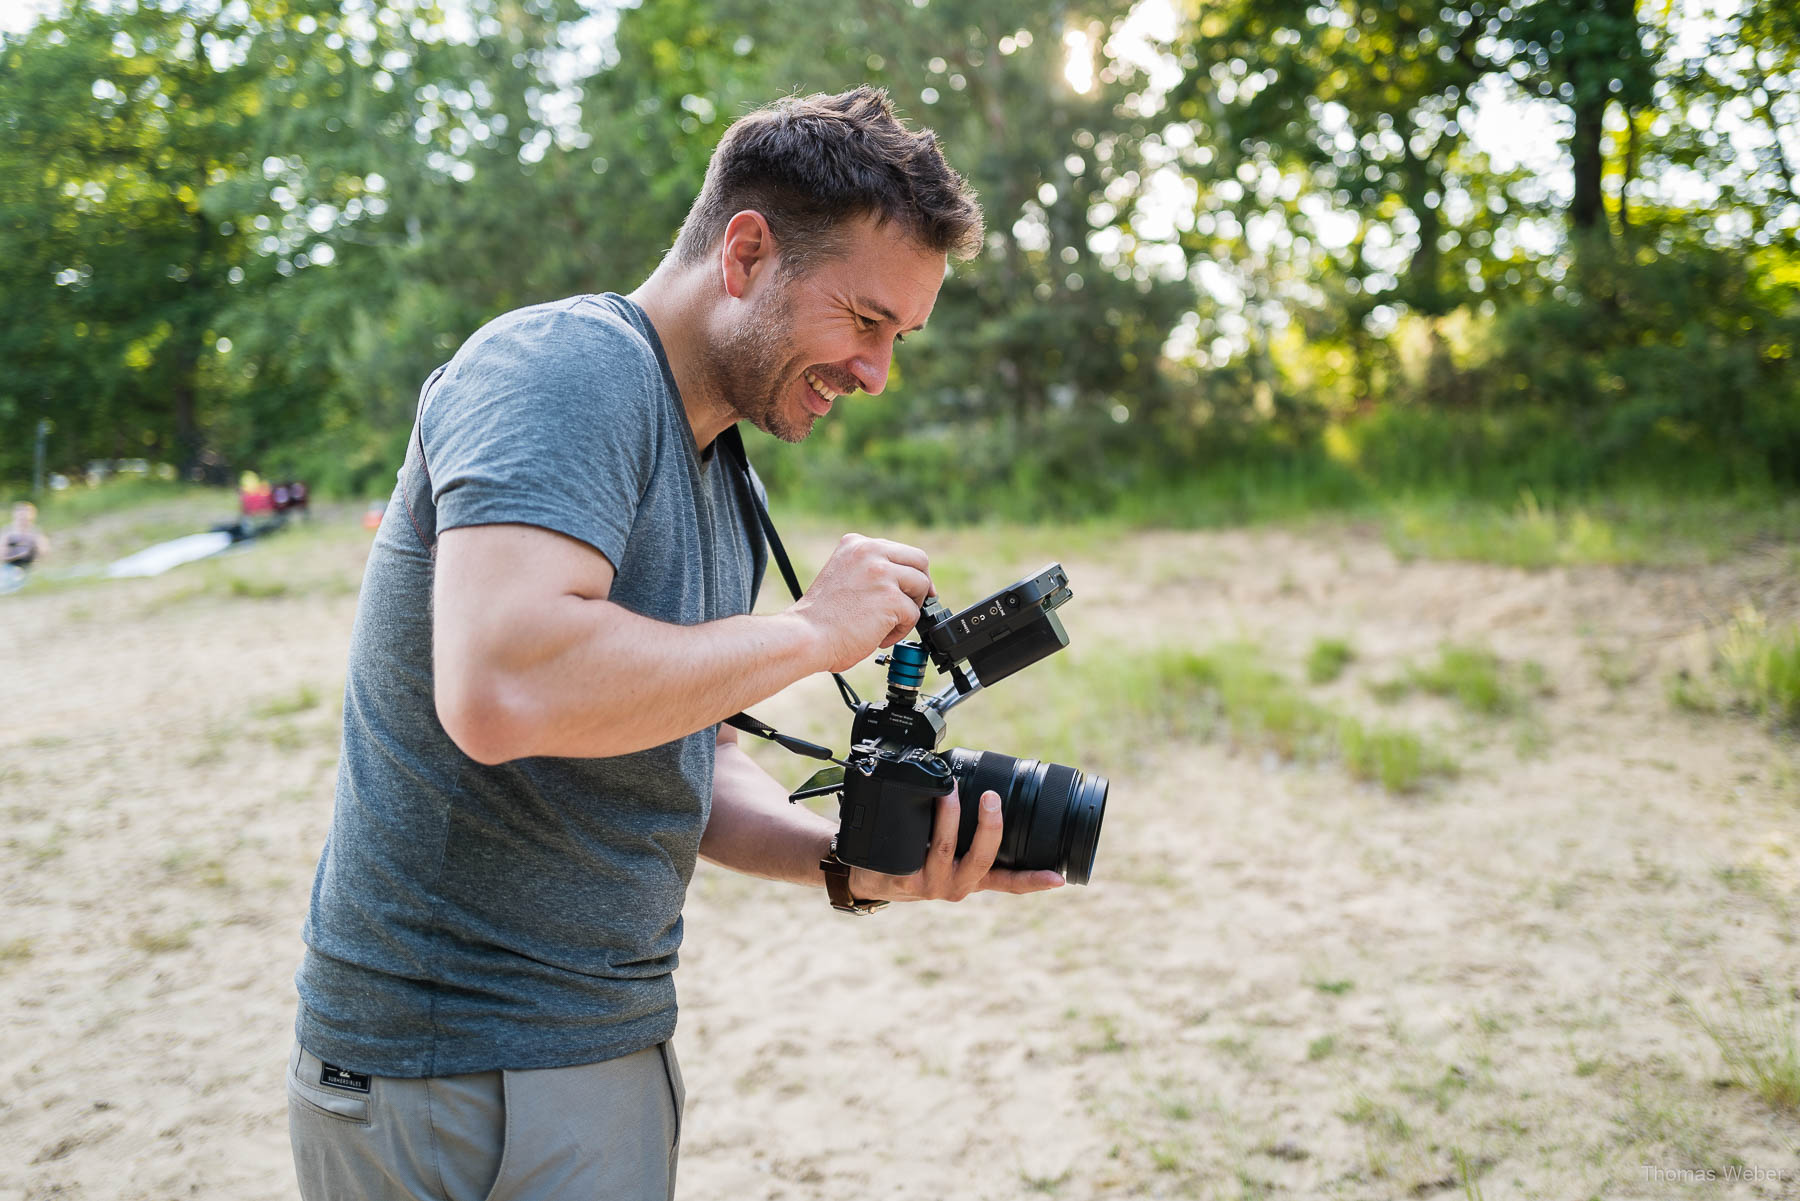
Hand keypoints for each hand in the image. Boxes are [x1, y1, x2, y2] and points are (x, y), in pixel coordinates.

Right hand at [787, 533, 933, 672]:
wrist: (805, 636)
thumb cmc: (821, 617)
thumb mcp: (844, 575)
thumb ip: (869, 570)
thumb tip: (904, 580)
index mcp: (856, 544)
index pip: (900, 551)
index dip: (909, 572)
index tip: (908, 590)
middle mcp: (870, 552)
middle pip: (919, 561)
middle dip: (920, 585)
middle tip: (911, 606)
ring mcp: (881, 573)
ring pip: (921, 587)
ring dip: (909, 609)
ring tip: (886, 624)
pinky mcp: (890, 598)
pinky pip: (913, 615)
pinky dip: (899, 631)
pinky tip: (878, 637)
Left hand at [847, 784, 1065, 902]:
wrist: (871, 877)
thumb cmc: (915, 858)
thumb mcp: (948, 853)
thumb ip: (968, 834)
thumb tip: (987, 784)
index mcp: (972, 879)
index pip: (1009, 883)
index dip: (1033, 880)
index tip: (1057, 877)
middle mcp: (955, 886)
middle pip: (981, 859)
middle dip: (990, 827)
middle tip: (993, 798)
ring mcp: (930, 884)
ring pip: (945, 849)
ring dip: (950, 816)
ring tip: (951, 790)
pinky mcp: (904, 878)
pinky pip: (915, 849)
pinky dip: (922, 824)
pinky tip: (922, 806)